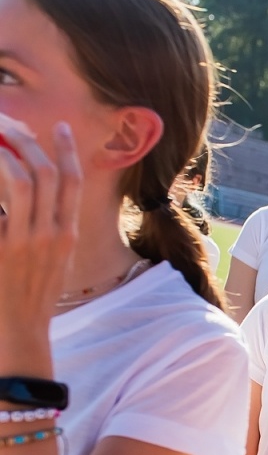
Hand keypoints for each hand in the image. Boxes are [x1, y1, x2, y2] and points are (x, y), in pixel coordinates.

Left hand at [0, 116, 80, 332]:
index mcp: (68, 236)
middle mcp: (52, 235)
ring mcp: (26, 241)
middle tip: (9, 123)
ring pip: (20, 180)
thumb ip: (52, 231)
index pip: (74, 183)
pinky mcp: (1, 248)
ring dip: (4, 154)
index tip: (60, 126)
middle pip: (46, 173)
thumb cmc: (32, 296)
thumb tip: (39, 200)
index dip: (67, 150)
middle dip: (27, 141)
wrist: (19, 331)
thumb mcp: (55, 261)